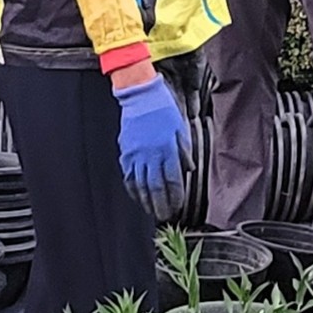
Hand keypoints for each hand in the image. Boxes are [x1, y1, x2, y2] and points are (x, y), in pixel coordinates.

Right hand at [112, 72, 191, 222]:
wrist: (139, 96)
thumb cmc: (163, 110)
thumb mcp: (181, 129)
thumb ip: (184, 151)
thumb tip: (188, 170)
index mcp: (167, 150)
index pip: (172, 181)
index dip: (175, 197)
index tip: (178, 207)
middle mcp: (150, 155)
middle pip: (155, 188)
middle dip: (161, 205)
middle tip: (165, 216)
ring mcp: (135, 155)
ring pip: (140, 185)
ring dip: (147, 201)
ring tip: (152, 211)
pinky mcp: (125, 152)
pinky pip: (128, 176)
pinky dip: (133, 189)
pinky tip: (138, 197)